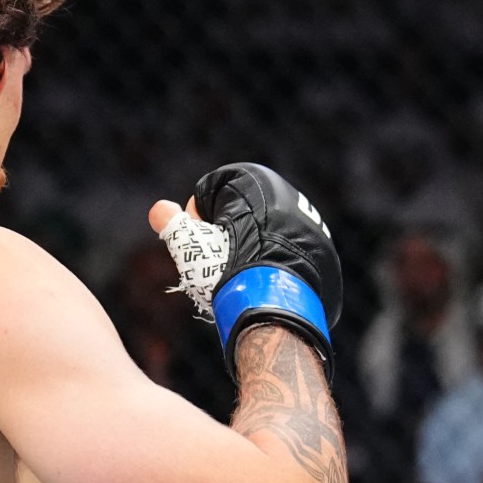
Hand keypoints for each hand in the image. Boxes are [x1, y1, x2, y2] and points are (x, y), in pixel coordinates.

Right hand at [176, 163, 341, 379]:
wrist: (273, 300)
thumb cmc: (226, 266)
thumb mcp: (189, 242)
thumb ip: (170, 222)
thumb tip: (159, 210)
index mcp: (256, 182)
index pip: (211, 197)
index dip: (198, 223)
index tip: (201, 246)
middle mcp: (288, 195)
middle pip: (242, 219)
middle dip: (227, 240)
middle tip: (219, 267)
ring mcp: (309, 222)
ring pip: (268, 237)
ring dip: (252, 253)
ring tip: (243, 278)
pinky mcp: (323, 250)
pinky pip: (290, 255)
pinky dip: (277, 265)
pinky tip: (267, 283)